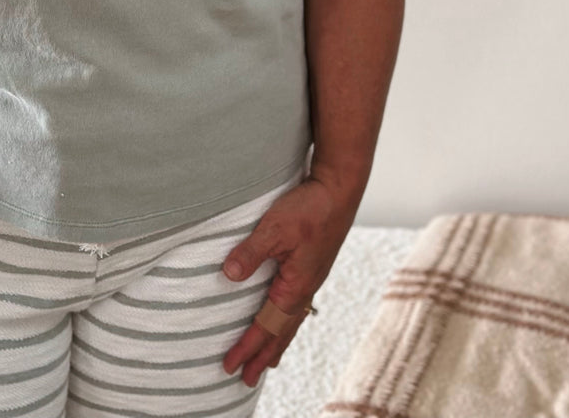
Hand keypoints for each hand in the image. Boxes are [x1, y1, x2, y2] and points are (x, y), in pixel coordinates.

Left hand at [220, 176, 353, 386]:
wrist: (339, 190)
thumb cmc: (310, 208)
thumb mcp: (274, 228)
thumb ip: (251, 253)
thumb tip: (229, 276)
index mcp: (295, 286)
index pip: (267, 326)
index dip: (247, 347)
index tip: (230, 366)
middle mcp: (305, 288)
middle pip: (282, 332)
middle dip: (263, 355)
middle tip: (246, 378)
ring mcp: (310, 278)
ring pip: (291, 320)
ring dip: (277, 342)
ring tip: (268, 360)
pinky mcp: (312, 266)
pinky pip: (297, 305)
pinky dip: (287, 321)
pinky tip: (284, 317)